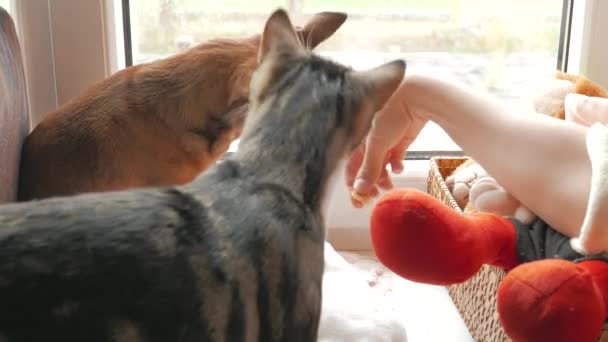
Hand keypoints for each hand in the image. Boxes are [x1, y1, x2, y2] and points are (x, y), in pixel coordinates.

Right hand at [345, 84, 427, 206]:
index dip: (353, 184)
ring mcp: (385, 140)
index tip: (358, 200)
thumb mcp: (376, 144)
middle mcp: (369, 142)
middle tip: (374, 197)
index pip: (351, 167)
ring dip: (384, 177)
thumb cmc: (390, 114)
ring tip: (389, 187)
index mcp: (358, 141)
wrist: (416, 96)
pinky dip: (396, 165)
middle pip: (366, 168)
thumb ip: (369, 169)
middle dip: (370, 183)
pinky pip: (395, 158)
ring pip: (381, 165)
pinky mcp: (400, 140)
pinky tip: (399, 168)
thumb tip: (359, 191)